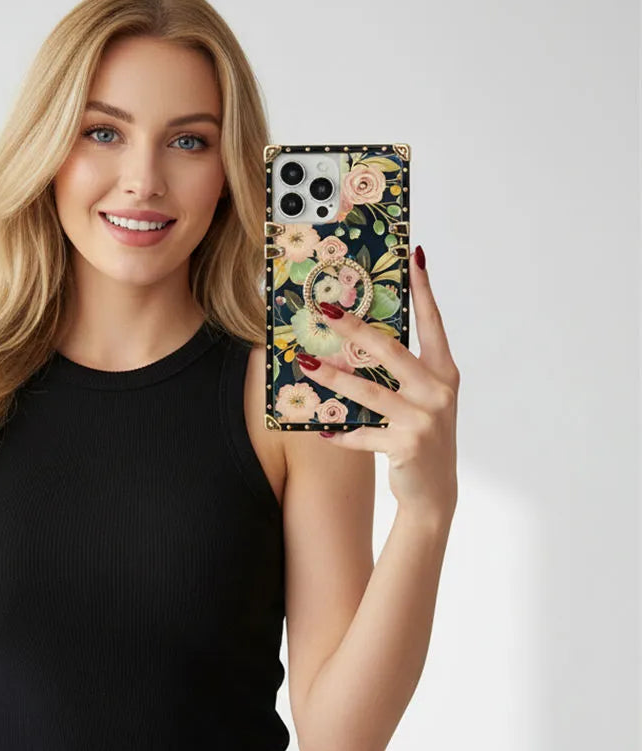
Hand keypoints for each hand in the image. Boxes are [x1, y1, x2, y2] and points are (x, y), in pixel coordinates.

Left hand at [297, 245, 458, 519]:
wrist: (434, 492)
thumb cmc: (421, 437)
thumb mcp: (421, 401)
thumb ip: (401, 374)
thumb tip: (359, 341)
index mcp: (444, 373)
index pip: (434, 324)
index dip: (424, 291)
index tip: (415, 257)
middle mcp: (438, 392)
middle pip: (392, 352)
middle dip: (357, 329)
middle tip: (328, 311)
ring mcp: (424, 420)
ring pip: (370, 392)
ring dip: (334, 378)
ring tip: (306, 364)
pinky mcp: (406, 447)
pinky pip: (363, 434)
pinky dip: (340, 431)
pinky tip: (319, 428)